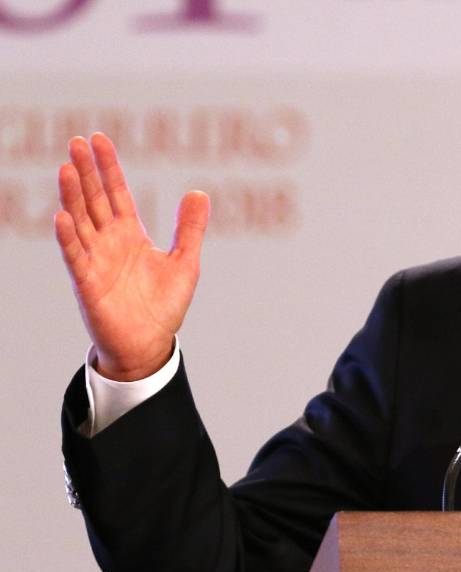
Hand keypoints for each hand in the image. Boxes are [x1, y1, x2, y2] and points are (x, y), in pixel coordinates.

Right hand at [55, 132, 208, 380]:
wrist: (149, 345)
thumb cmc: (163, 306)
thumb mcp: (186, 262)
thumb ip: (190, 229)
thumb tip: (199, 192)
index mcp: (130, 234)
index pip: (116, 192)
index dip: (108, 166)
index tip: (98, 138)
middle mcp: (108, 242)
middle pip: (94, 200)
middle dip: (86, 172)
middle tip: (76, 141)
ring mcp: (95, 260)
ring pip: (80, 221)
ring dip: (73, 196)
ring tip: (65, 168)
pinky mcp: (87, 283)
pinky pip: (76, 257)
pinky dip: (68, 237)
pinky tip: (62, 217)